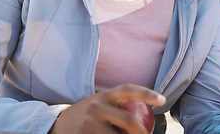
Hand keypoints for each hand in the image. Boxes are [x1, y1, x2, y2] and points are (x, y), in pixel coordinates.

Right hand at [49, 84, 165, 133]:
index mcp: (105, 95)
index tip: (163, 100)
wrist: (57, 125)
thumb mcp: (100, 106)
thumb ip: (118, 109)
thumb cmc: (87, 116)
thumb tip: (146, 122)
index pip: (129, 89)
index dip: (147, 93)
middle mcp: (97, 106)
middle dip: (142, 133)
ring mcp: (89, 122)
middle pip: (128, 120)